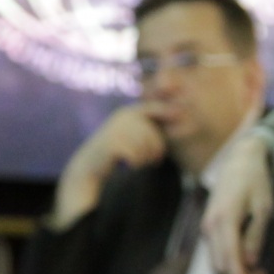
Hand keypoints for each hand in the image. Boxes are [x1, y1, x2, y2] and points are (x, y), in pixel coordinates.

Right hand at [54, 106, 166, 225]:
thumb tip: (178, 115)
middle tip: (152, 160)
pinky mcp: (111, 143)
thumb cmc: (117, 150)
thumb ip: (149, 128)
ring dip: (146, 159)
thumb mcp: (133, 135)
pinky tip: (130, 165)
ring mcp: (116, 128)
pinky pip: (136, 155)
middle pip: (153, 134)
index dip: (168, 111)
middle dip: (156, 150)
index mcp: (129, 112)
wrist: (91, 164)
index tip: (181, 114)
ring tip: (139, 162)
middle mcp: (122, 116)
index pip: (154, 108)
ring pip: (146, 146)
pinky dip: (137, 164)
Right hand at [199, 133, 273, 273]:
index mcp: (225, 219)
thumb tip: (250, 262)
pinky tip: (248, 257)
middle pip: (220, 265)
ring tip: (260, 269)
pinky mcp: (208, 229)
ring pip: (217, 261)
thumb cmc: (256, 183)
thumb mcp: (264, 208)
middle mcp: (210, 226)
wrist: (239, 162)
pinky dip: (230, 260)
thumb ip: (256, 235)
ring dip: (235, 270)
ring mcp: (206, 228)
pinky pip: (217, 252)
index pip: (230, 256)